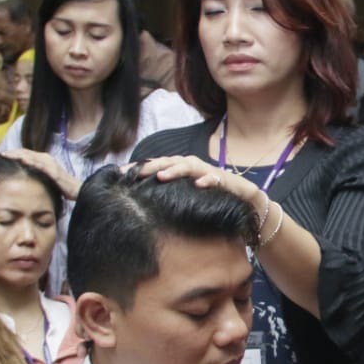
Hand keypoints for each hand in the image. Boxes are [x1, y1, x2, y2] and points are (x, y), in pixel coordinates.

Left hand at [2, 148, 80, 198]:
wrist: (77, 191)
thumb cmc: (60, 186)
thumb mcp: (44, 178)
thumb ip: (34, 174)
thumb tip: (20, 175)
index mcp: (42, 159)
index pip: (24, 153)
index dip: (11, 153)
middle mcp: (46, 158)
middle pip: (24, 152)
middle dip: (11, 152)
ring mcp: (50, 164)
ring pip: (30, 156)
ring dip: (17, 155)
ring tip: (5, 155)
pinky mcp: (54, 171)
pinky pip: (40, 165)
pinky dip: (30, 162)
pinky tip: (21, 161)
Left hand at [136, 155, 260, 203]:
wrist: (246, 200)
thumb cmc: (212, 198)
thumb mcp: (186, 196)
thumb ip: (168, 194)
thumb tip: (138, 201)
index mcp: (180, 169)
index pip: (155, 166)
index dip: (137, 169)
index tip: (117, 175)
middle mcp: (192, 166)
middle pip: (168, 162)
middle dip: (151, 167)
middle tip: (133, 173)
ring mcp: (208, 172)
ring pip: (189, 166)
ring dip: (175, 170)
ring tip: (161, 176)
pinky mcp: (225, 180)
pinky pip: (215, 178)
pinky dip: (207, 180)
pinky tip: (198, 185)